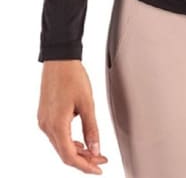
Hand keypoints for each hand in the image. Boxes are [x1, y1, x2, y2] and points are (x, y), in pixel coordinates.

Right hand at [37, 59, 108, 173]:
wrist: (59, 59)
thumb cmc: (73, 76)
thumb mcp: (87, 103)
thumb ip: (92, 128)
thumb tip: (96, 149)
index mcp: (57, 125)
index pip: (70, 156)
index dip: (85, 166)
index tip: (99, 170)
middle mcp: (47, 126)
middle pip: (64, 153)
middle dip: (84, 160)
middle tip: (101, 160)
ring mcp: (44, 121)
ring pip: (61, 145)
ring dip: (77, 151)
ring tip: (95, 151)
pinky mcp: (45, 116)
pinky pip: (57, 136)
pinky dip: (70, 142)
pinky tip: (81, 141)